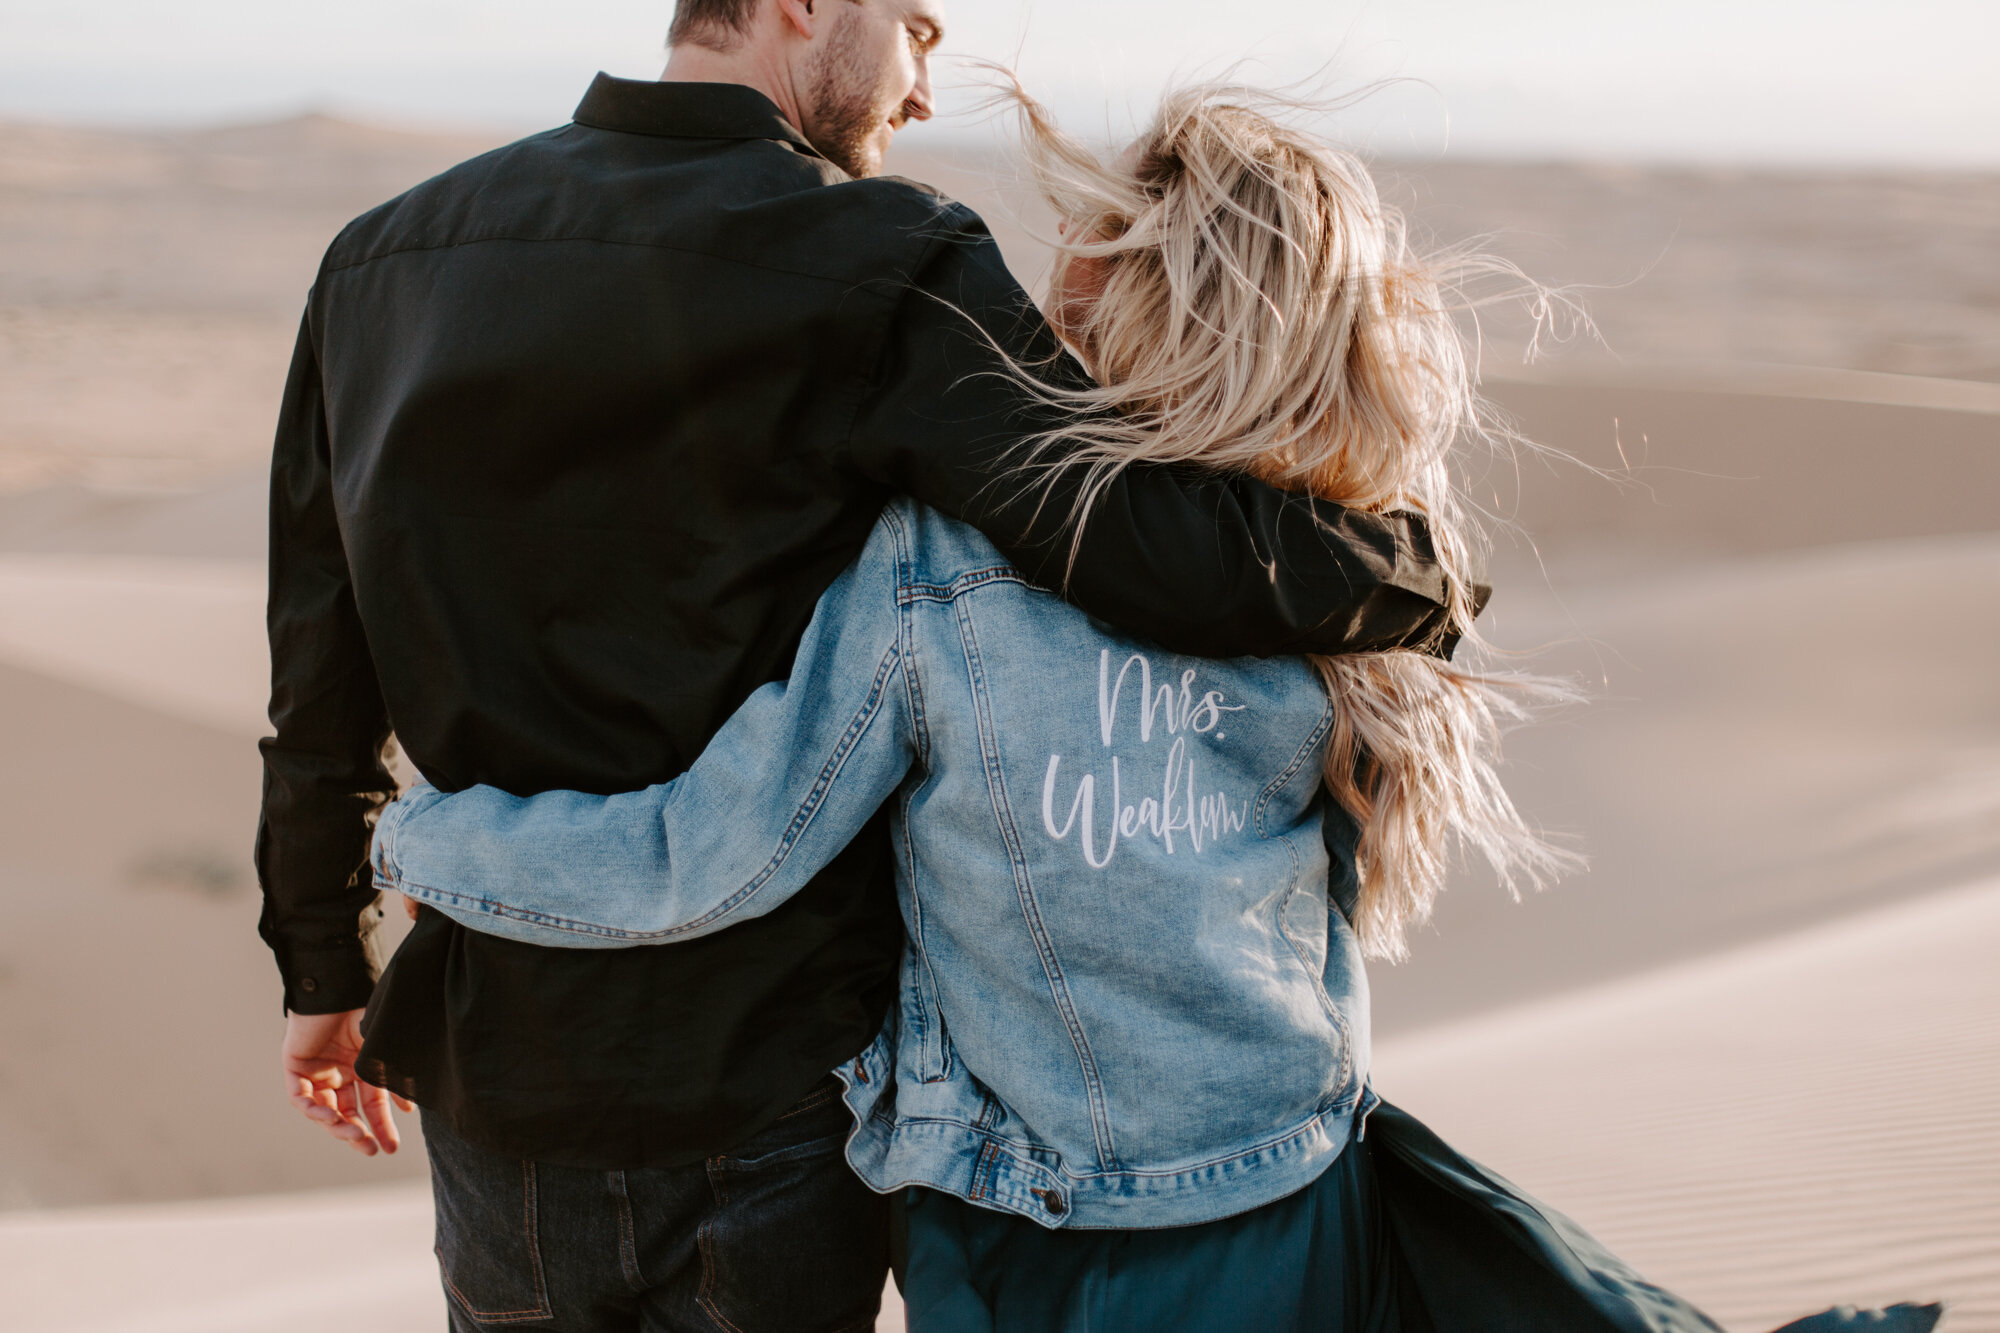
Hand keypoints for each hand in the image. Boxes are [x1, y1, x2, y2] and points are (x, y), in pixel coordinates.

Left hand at [281, 1008, 414, 1155]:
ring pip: (323, 1110)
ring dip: (337, 1126)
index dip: (381, 1125)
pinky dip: (314, 1110)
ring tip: (353, 1134)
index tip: (391, 1147)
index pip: (372, 1103)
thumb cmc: (365, 1011)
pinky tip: (330, 1117)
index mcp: (362, 1066)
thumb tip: (409, 1108)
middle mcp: (339, 1072)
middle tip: (372, 1149)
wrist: (339, 987)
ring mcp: (316, 1070)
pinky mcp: (295, 1066)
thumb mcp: (383, 1049)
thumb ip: (394, 1077)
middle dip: (359, 1133)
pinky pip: (301, 1098)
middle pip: (347, 1112)